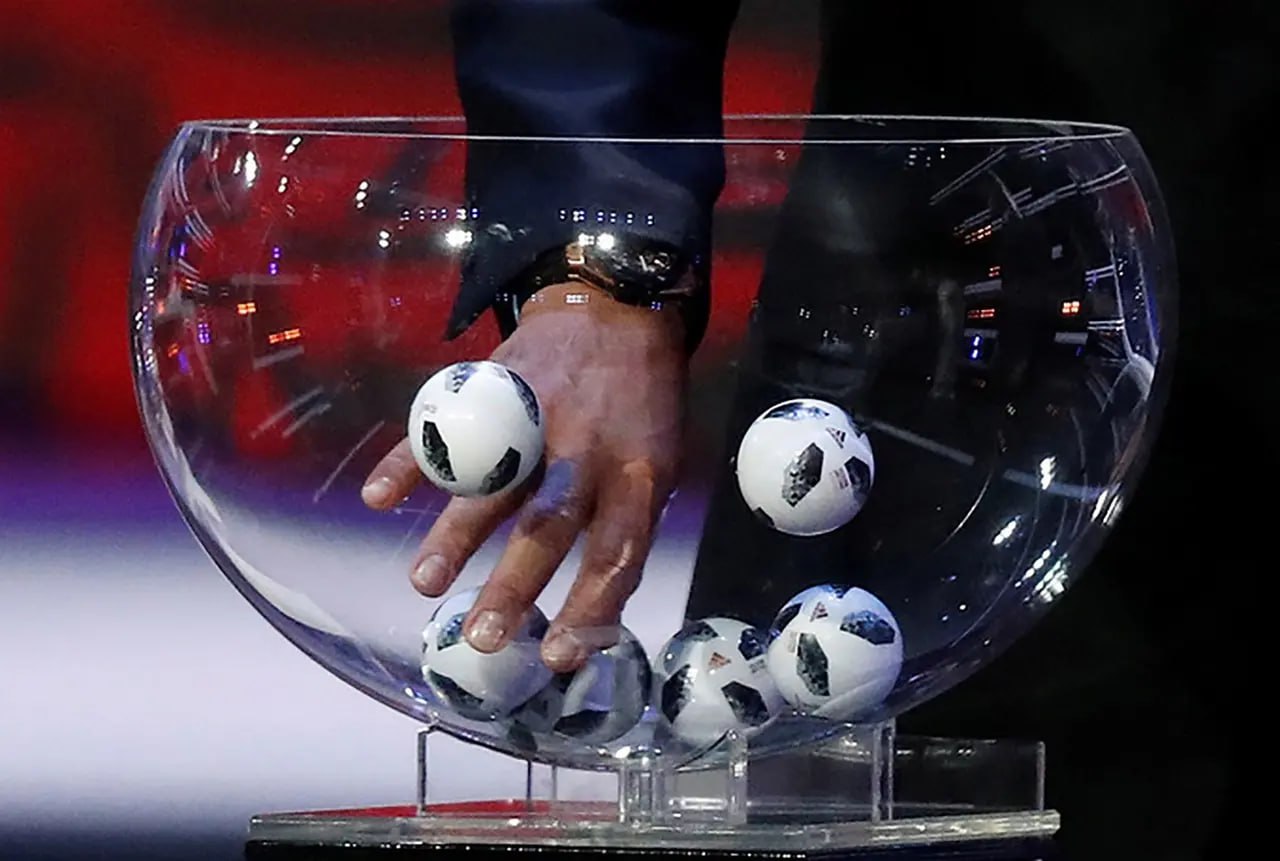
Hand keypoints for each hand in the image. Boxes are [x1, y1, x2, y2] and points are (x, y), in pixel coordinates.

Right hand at [362, 282, 687, 671]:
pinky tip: (378, 497)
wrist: (615, 307)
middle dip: (513, 585)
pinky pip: (449, 427)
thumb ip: (626, 522)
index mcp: (639, 474)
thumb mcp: (658, 461)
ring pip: (495, 483)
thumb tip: (593, 612)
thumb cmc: (640, 404)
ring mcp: (539, 417)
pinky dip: (410, 461)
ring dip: (455, 534)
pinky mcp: (498, 387)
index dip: (588, 608)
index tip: (555, 656)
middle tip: (481, 636)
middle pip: (550, 526)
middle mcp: (589, 451)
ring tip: (424, 582)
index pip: (617, 553)